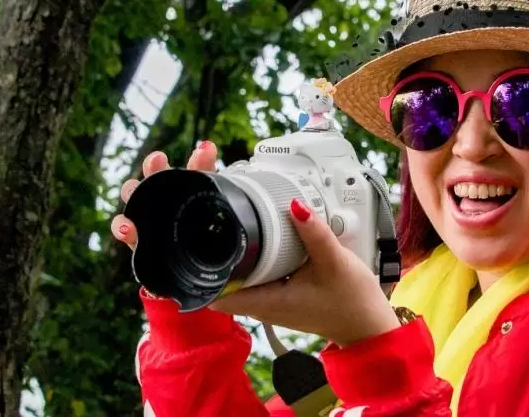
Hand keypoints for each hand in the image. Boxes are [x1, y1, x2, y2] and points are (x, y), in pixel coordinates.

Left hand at [111, 142, 399, 347]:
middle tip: (167, 206)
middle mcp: (255, 300)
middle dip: (184, 243)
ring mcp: (261, 294)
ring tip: (189, 207)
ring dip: (204, 243)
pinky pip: (240, 267)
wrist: (365, 326)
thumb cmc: (350, 304)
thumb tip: (293, 203)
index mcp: (263, 300)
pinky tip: (229, 224)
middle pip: (206, 274)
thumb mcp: (335, 264)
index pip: (205, 289)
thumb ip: (314, 232)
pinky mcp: (271, 287)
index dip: (180, 264)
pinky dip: (228, 247)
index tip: (163, 233)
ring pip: (220, 270)